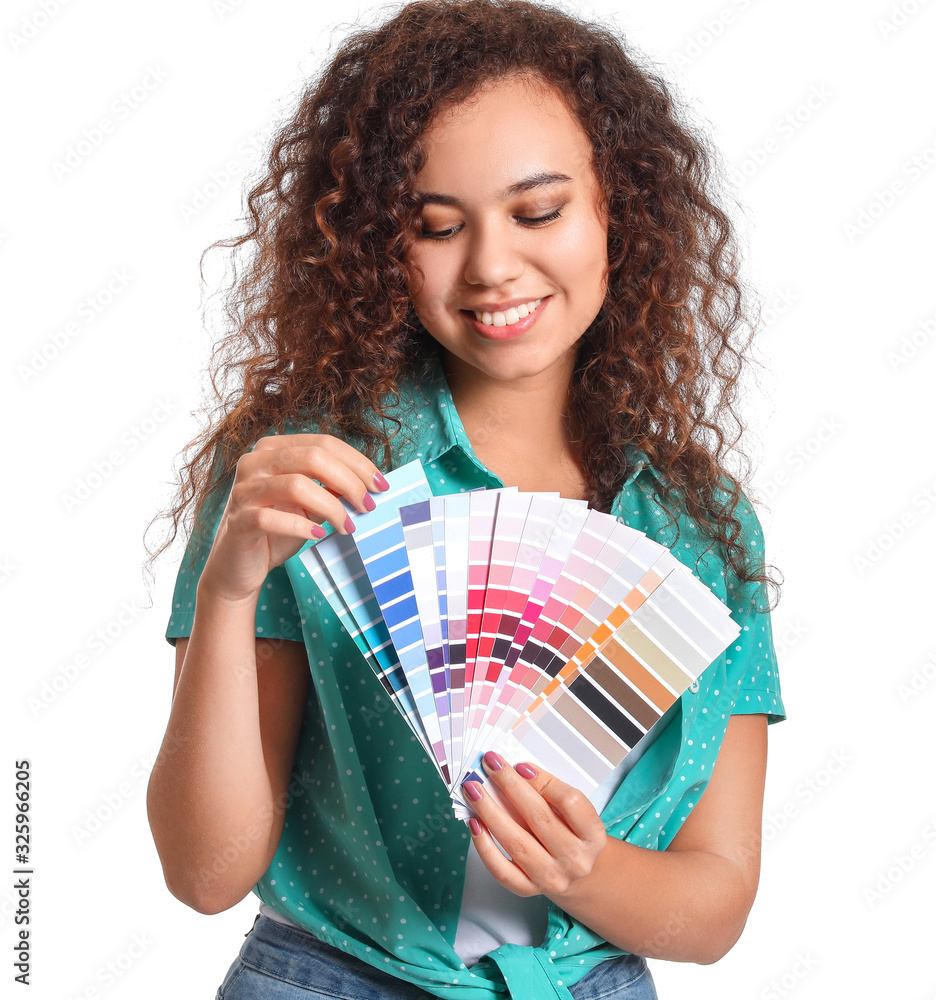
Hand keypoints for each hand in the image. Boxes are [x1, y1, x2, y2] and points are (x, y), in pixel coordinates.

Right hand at [200, 433, 389, 604]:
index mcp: (273, 449)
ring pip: (296, 486)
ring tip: (348, 526)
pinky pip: (272, 519)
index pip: (323, 443)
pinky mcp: (238, 521)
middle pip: (313, 458)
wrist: (238, 567)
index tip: (381, 485)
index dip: (357, 462)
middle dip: (349, 481)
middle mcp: (254, 463)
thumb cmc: (277, 531)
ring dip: (331, 507)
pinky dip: (302, 527)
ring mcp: (243, 491)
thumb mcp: (310, 505)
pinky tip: (319, 536)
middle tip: (369, 505)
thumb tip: (370, 485)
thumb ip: (332, 490)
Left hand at [462, 751, 607, 899]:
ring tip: (473, 790)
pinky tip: (474, 823)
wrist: (575, 874)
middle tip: (490, 764)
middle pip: (540, 818)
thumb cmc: (571, 834)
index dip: (544, 781)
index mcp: (593, 835)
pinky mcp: (529, 890)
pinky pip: (502, 870)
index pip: (570, 802)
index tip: (520, 766)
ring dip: (491, 812)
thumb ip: (550, 792)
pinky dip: (485, 847)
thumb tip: (516, 772)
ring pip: (517, 843)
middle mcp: (576, 860)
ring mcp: (552, 878)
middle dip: (510, 786)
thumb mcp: (573, 813)